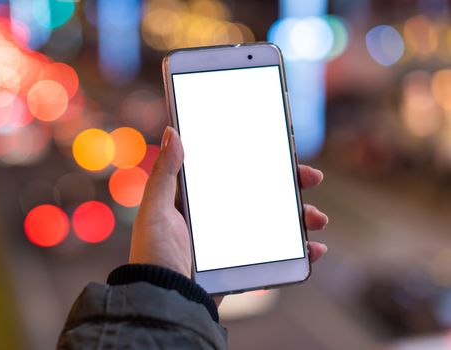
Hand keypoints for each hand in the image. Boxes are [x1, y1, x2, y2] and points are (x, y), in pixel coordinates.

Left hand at [129, 127, 328, 284]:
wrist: (165, 301)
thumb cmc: (155, 254)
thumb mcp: (156, 210)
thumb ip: (164, 173)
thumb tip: (172, 132)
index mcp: (200, 200)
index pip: (234, 171)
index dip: (260, 159)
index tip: (283, 149)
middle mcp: (220, 218)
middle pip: (262, 194)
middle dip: (291, 185)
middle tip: (311, 178)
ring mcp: (234, 242)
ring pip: (276, 222)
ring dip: (301, 217)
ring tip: (317, 218)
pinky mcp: (244, 265)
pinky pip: (277, 254)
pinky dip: (300, 251)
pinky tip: (314, 249)